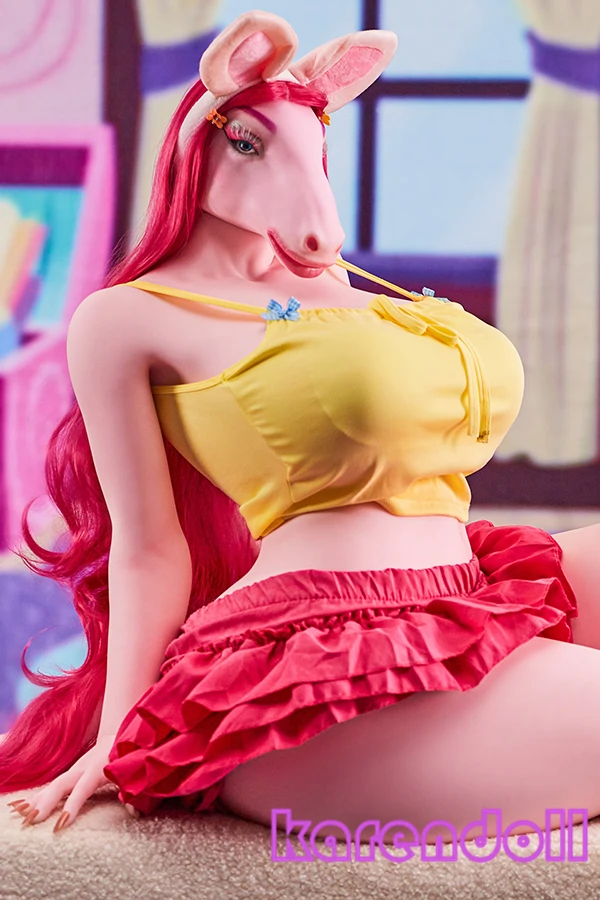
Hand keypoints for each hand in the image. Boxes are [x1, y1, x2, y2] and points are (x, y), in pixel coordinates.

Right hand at [7, 734, 137, 830]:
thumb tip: (134, 812)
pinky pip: (51, 787)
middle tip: (33, 820)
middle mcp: (83, 768)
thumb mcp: (133, 771)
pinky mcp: (70, 774)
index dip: (72, 805)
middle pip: (61, 784)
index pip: (83, 788)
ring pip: (53, 785)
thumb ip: (133, 791)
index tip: (61, 823)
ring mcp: (74, 769)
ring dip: (37, 801)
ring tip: (22, 816)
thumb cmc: (128, 757)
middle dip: (47, 802)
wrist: (120, 735)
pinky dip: (37, 797)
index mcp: (98, 768)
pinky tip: (22, 808)